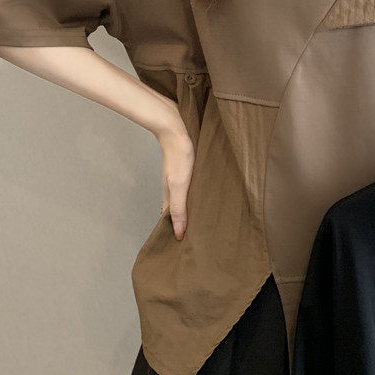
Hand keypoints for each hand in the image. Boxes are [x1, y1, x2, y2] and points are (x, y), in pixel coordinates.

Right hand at [155, 117, 195, 239]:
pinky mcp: (187, 168)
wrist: (177, 128)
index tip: (183, 246)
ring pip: (184, 198)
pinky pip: (191, 186)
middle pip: (178, 210)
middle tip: (198, 237)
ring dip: (191, 209)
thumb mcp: (179, 185)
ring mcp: (180, 178)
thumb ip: (179, 208)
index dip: (175, 231)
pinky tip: (204, 195)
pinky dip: (196, 195)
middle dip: (184, 223)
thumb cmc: (179, 157)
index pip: (171, 219)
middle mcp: (173, 188)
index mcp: (170, 196)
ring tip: (203, 221)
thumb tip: (178, 233)